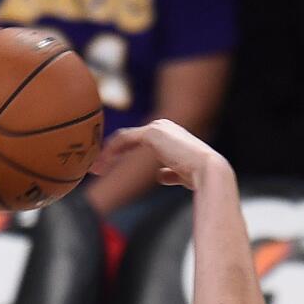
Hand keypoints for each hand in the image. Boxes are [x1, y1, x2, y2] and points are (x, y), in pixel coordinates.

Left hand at [92, 119, 227, 189]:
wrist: (208, 170)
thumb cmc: (198, 176)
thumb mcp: (181, 174)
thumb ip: (170, 172)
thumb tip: (161, 176)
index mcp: (170, 135)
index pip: (138, 141)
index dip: (121, 153)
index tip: (107, 167)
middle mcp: (162, 127)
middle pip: (127, 138)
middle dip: (109, 153)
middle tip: (95, 168)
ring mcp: (157, 128)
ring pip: (123, 139)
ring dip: (106, 153)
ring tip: (95, 168)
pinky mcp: (152, 134)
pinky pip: (123, 141)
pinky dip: (110, 152)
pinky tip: (101, 165)